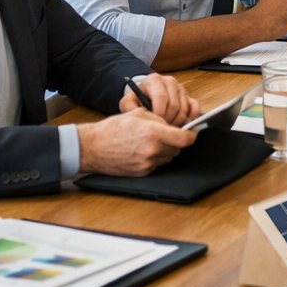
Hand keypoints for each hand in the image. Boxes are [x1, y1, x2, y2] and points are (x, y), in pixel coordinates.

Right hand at [77, 111, 195, 174]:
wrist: (93, 147)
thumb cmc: (113, 128)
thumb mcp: (139, 114)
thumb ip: (160, 119)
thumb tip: (174, 125)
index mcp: (153, 133)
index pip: (185, 139)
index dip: (192, 135)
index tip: (193, 132)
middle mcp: (153, 150)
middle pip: (178, 148)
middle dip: (176, 141)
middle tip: (167, 134)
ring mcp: (148, 163)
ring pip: (169, 157)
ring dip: (166, 150)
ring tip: (152, 141)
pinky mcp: (142, 172)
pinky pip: (158, 164)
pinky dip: (156, 157)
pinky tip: (144, 150)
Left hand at [119, 73, 201, 124]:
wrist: (145, 93)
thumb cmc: (137, 99)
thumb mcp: (128, 102)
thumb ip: (130, 109)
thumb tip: (142, 116)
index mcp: (154, 80)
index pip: (161, 97)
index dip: (159, 114)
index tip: (154, 125)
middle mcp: (169, 82)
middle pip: (174, 105)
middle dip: (168, 121)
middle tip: (161, 130)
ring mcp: (180, 89)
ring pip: (184, 109)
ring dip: (177, 122)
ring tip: (167, 128)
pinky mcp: (189, 96)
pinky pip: (195, 107)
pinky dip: (191, 117)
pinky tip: (184, 125)